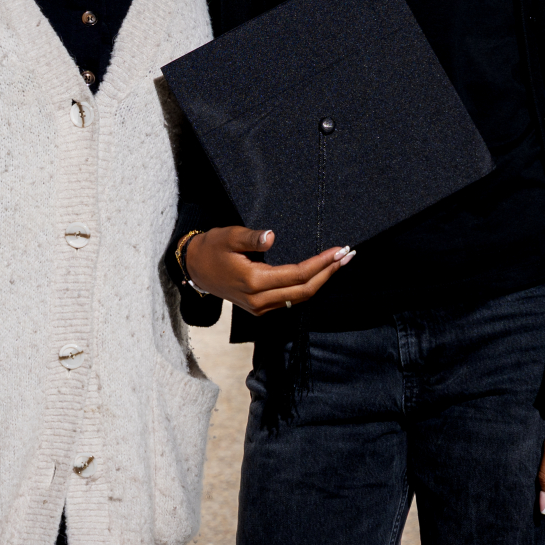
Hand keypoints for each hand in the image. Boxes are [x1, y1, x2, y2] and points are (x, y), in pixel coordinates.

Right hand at [184, 226, 352, 315]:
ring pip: (300, 298)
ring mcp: (260, 308)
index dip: (321, 263)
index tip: (339, 250)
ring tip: (340, 263)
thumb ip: (251, 238)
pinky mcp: (260, 308)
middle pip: (305, 290)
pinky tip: (320, 275)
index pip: (297, 274)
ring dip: (322, 281)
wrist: (195, 268)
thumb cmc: (212, 248)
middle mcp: (259, 300)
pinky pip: (290, 300)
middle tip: (349, 256)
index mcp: (254, 281)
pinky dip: (308, 288)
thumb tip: (271, 235)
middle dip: (329, 273)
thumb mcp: (229, 236)